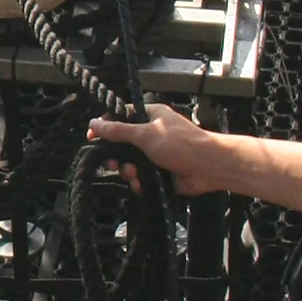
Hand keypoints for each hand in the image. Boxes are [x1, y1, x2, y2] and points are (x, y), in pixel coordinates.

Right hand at [85, 106, 236, 197]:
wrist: (209, 168)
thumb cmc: (181, 144)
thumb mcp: (145, 134)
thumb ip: (118, 130)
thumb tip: (94, 123)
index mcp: (150, 116)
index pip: (121, 117)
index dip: (106, 127)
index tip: (92, 137)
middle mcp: (152, 134)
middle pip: (122, 143)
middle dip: (116, 155)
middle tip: (112, 162)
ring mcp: (156, 154)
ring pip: (130, 162)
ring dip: (127, 170)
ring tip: (132, 173)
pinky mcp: (159, 172)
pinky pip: (141, 177)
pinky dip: (138, 182)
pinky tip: (141, 184)